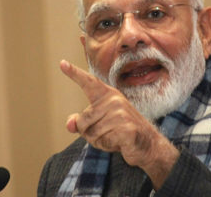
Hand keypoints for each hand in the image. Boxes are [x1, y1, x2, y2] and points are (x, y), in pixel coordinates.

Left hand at [60, 60, 178, 188]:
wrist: (148, 143)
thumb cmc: (120, 131)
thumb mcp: (99, 124)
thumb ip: (82, 122)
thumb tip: (70, 124)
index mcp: (108, 95)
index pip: (89, 83)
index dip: (74, 73)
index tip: (62, 63)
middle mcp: (114, 100)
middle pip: (83, 120)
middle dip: (88, 133)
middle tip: (107, 133)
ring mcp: (121, 114)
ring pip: (91, 133)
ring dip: (98, 141)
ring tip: (114, 137)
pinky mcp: (126, 129)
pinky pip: (103, 142)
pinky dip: (107, 147)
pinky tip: (119, 143)